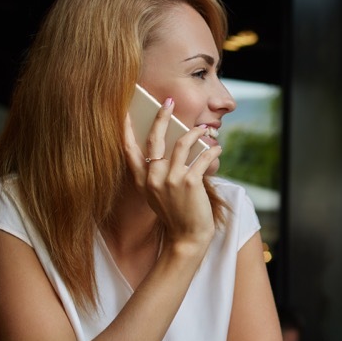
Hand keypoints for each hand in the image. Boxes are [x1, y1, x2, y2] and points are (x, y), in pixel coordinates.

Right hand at [124, 98, 220, 249]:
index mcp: (142, 181)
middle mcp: (152, 178)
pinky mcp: (189, 183)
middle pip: (155, 139)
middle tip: (169, 102)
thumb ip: (156, 173)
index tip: (124, 111)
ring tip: (204, 129)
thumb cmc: (175, 214)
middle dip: (162, 117)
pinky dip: (212, 150)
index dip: (126, 129)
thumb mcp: (157, 195)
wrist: (187, 238)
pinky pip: (202, 157)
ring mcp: (170, 180)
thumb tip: (169, 145)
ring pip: (182, 143)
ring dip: (196, 132)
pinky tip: (217, 148)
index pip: (129, 150)